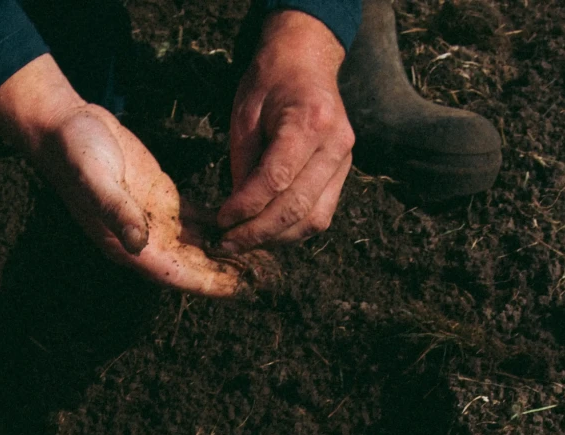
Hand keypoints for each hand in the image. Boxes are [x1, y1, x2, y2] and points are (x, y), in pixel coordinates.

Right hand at [0, 56, 247, 296]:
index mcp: (128, 243)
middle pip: (193, 265)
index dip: (206, 282)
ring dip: (228, 253)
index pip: (175, 271)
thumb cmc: (77, 154)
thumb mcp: (95, 180)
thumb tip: (139, 243)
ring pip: (199, 246)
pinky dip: (220, 227)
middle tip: (264, 278)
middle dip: (226, 273)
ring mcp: (154, 220)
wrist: (66, 128)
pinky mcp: (161, 198)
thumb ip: (116, 211)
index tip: (237, 290)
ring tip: (264, 258)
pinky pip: (197, 221)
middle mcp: (145, 239)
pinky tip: (246, 226)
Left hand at [218, 9, 354, 251]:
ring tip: (243, 242)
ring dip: (275, 239)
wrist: (306, 61)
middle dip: (257, 232)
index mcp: (310, 120)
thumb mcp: (244, 115)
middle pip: (296, 207)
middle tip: (226, 243)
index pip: (276, 179)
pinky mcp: (343, 174)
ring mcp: (344, 161)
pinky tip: (265, 233)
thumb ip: (242, 164)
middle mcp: (335, 144)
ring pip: (312, 220)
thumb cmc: (270, 83)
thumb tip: (235, 215)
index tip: (221, 221)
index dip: (246, 207)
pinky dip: (291, 231)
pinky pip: (319, 216)